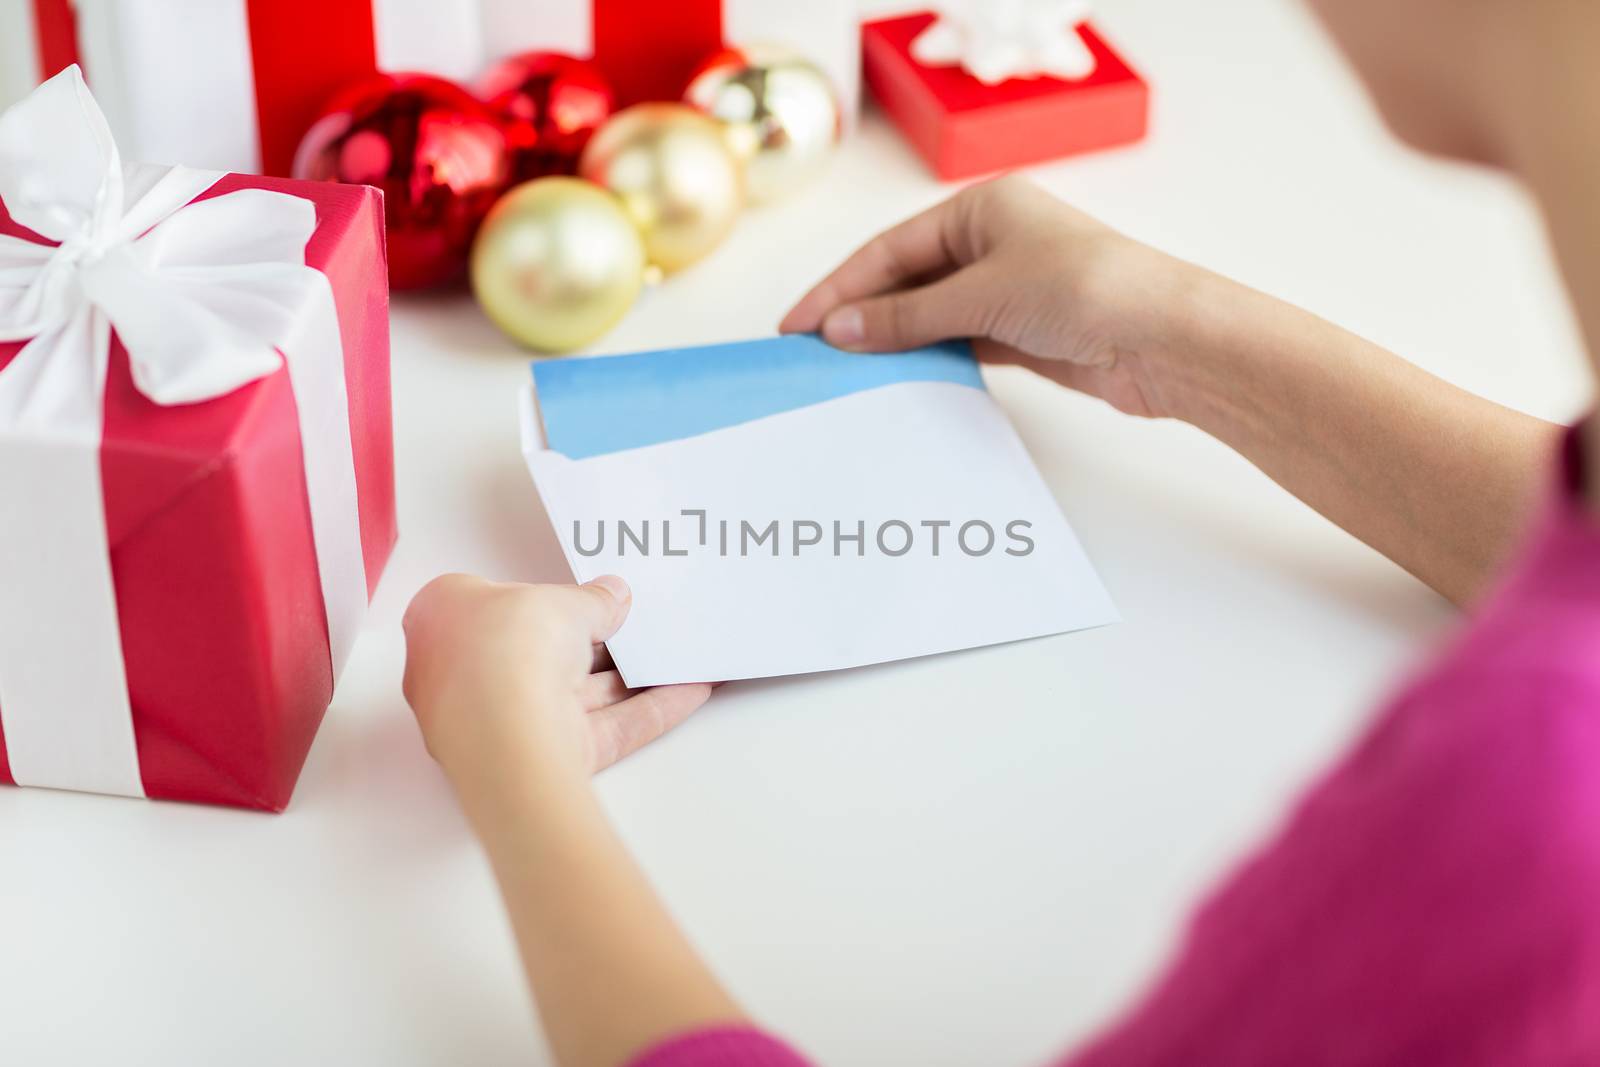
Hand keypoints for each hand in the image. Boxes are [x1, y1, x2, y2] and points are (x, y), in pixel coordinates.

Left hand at [402, 574, 712, 790]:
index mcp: (442, 623)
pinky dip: (645, 711)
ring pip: (575, 696)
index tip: (581, 594)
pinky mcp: (542, 759)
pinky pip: (602, 729)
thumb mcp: (560, 602)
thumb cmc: (502, 653)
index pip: (493, 603)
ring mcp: (502, 724)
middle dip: (594, 643)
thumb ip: (593, 600)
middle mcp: (462, 678)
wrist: (506, 735)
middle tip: (637, 624)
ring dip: (629, 679)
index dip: (539, 598)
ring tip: (674, 655)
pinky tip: (686, 693)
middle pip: (540, 654)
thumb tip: (612, 596)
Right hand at [780, 175, 1215, 418]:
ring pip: (929, 315)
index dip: (840, 287)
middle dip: (859, 315)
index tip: (798, 324)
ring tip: (840, 373)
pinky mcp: (1021, 334)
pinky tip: (893, 380)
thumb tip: (840, 329)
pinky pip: (955, 343)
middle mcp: (992, 242)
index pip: (890, 249)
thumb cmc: (1086, 289)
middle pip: (906, 280)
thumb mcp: (984, 295)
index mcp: (982, 208)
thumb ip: (908, 316)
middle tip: (809, 353)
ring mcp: (1006, 289)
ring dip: (889, 341)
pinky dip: (924, 360)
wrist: (1165, 341)